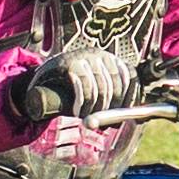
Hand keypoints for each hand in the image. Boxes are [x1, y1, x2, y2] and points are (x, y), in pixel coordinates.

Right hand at [5, 39, 139, 128]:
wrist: (40, 84)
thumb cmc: (72, 92)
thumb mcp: (95, 94)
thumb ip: (114, 102)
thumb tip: (137, 117)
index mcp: (111, 60)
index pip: (130, 76)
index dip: (132, 97)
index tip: (127, 114)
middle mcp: (99, 54)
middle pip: (115, 84)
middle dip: (110, 108)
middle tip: (103, 123)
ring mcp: (83, 57)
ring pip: (99, 88)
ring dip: (94, 109)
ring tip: (86, 117)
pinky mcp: (67, 63)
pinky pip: (82, 87)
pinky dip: (82, 104)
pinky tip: (78, 111)